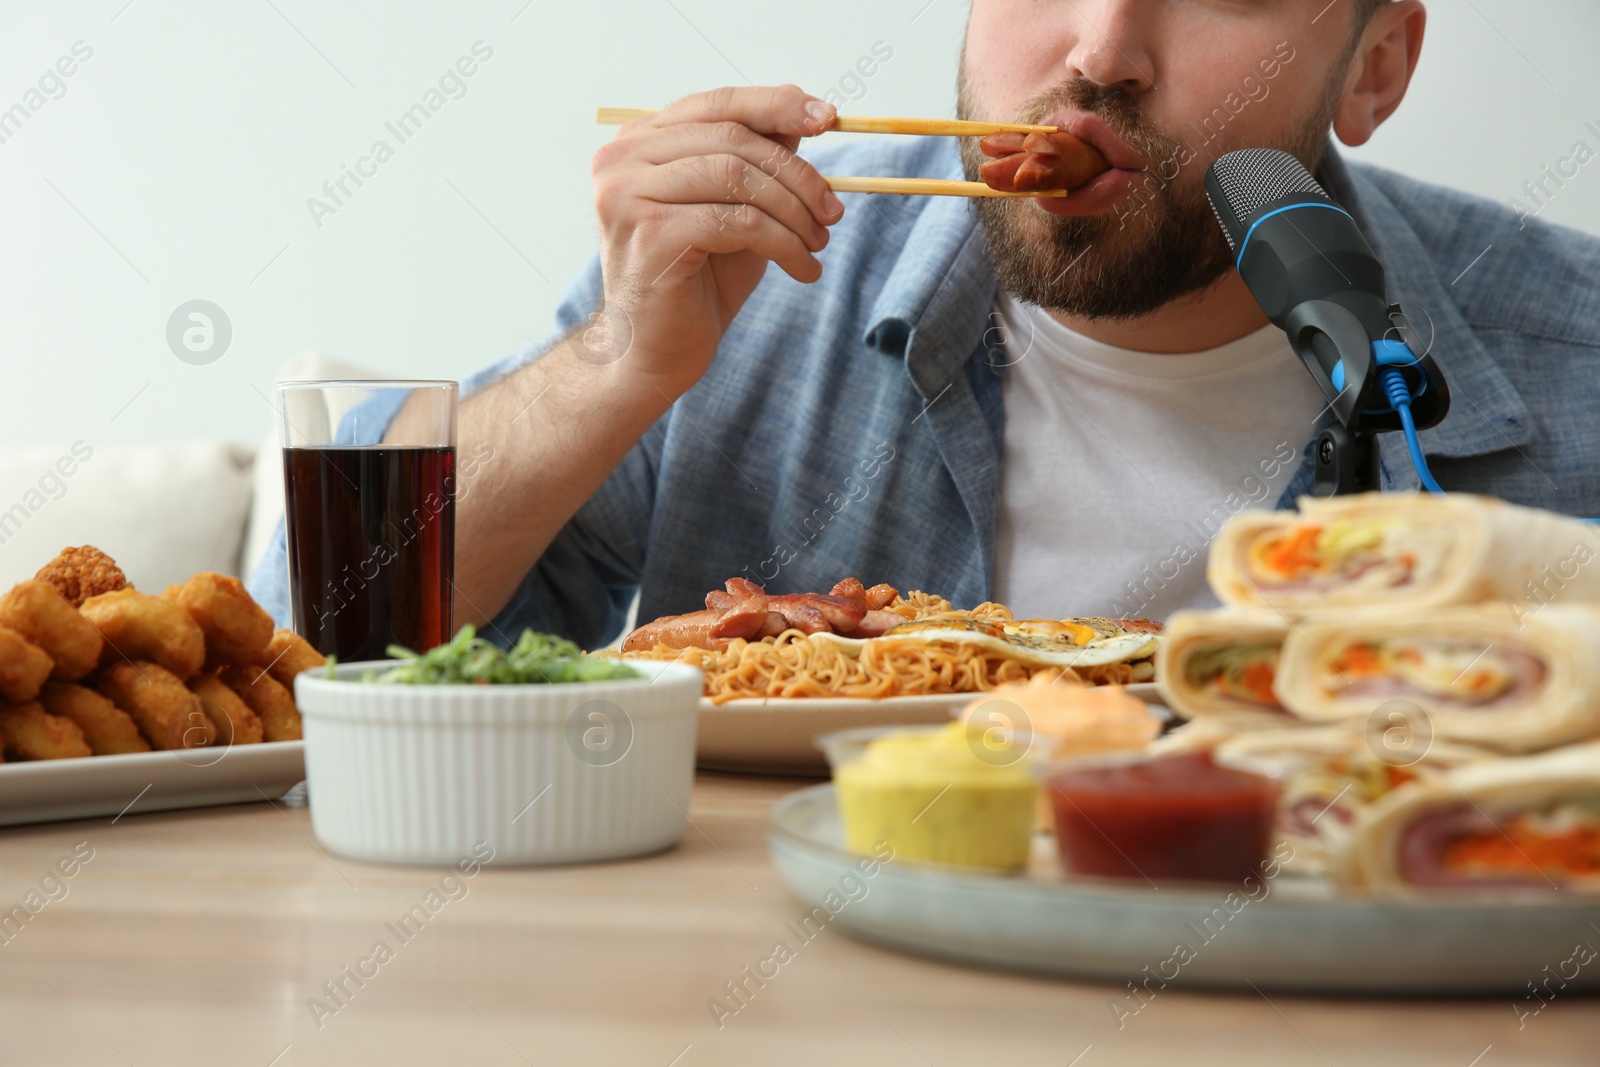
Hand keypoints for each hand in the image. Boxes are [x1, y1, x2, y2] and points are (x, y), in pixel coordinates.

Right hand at [588, 85, 844, 398]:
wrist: (657, 354)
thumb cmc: (696, 282)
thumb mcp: (735, 208)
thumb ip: (757, 159)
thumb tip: (805, 112)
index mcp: (637, 142)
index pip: (716, 104)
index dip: (776, 105)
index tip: (827, 117)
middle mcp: (621, 160)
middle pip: (732, 139)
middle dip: (796, 174)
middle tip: (833, 211)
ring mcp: (628, 196)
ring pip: (737, 177)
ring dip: (793, 211)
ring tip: (817, 243)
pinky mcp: (650, 236)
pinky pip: (737, 222)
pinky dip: (783, 243)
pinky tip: (802, 269)